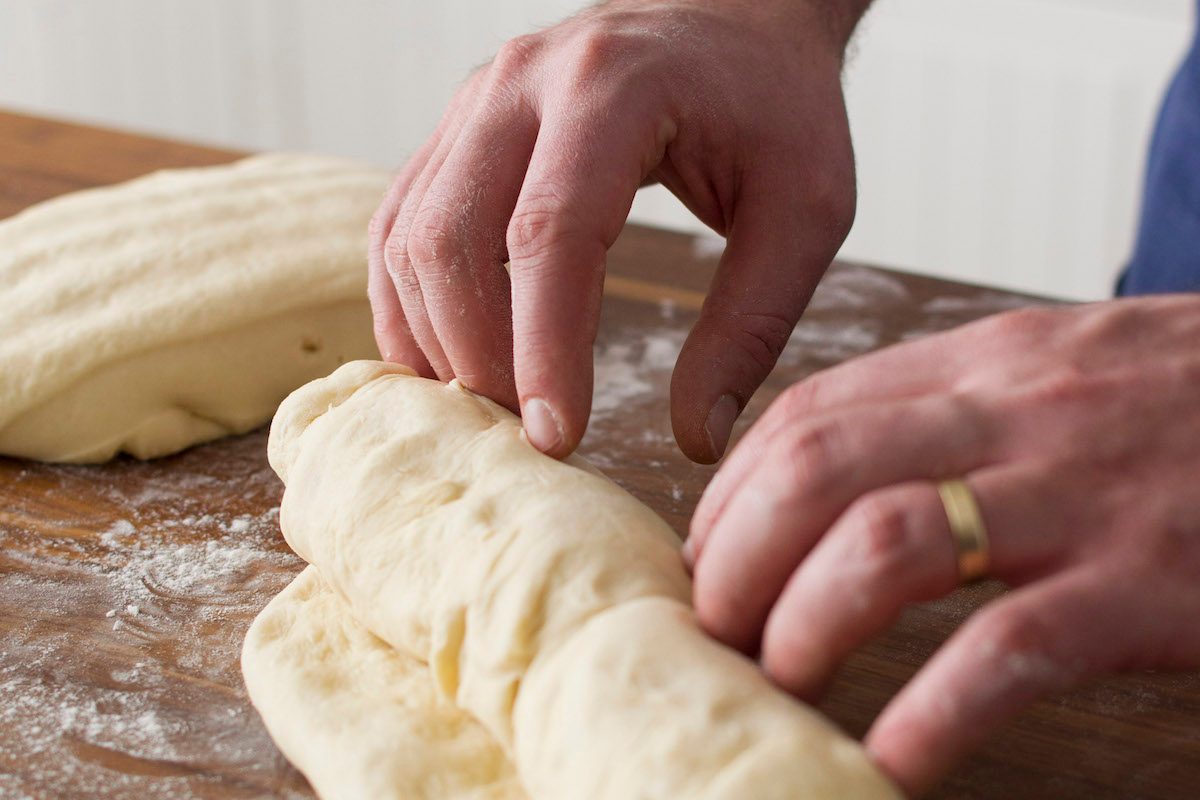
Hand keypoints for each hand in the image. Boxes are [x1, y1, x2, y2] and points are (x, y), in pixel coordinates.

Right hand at [369, 0, 859, 459]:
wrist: (736, 16)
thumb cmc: (775, 110)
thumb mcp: (803, 213)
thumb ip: (752, 326)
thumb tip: (697, 439)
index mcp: (614, 88)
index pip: (552, 233)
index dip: (544, 347)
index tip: (557, 437)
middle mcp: (522, 82)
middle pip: (453, 236)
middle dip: (480, 354)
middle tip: (527, 432)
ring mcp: (476, 98)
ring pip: (410, 235)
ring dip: (437, 336)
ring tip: (492, 407)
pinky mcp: (459, 128)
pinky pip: (400, 221)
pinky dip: (409, 301)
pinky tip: (447, 359)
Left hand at [684, 296, 1199, 794]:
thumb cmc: (1190, 406)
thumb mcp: (1063, 373)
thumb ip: (951, 410)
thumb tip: (827, 484)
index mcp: (986, 362)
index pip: (808, 414)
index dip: (730, 494)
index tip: (706, 557)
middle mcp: (1018, 413)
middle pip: (815, 474)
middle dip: (736, 561)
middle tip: (715, 632)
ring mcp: (1084, 496)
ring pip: (887, 546)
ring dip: (807, 625)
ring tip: (779, 683)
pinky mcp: (1152, 582)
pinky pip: (1007, 651)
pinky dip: (931, 712)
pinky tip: (890, 758)